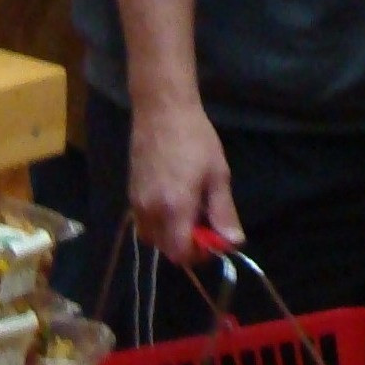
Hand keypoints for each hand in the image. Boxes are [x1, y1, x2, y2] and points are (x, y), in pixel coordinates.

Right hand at [130, 104, 239, 265]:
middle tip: (204, 225)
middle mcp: (150, 210)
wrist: (162, 110)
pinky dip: (158, 223)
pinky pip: (143, 222)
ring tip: (188, 214)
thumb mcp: (217, 175)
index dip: (199, 253)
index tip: (213, 239)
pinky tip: (173, 203)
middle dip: (186, 245)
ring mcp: (137, 202)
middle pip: (166, 249)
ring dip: (170, 235)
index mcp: (174, 207)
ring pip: (152, 238)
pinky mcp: (131, 193)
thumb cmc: (195, 139)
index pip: (181, 252)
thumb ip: (223, 212)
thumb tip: (233, 242)